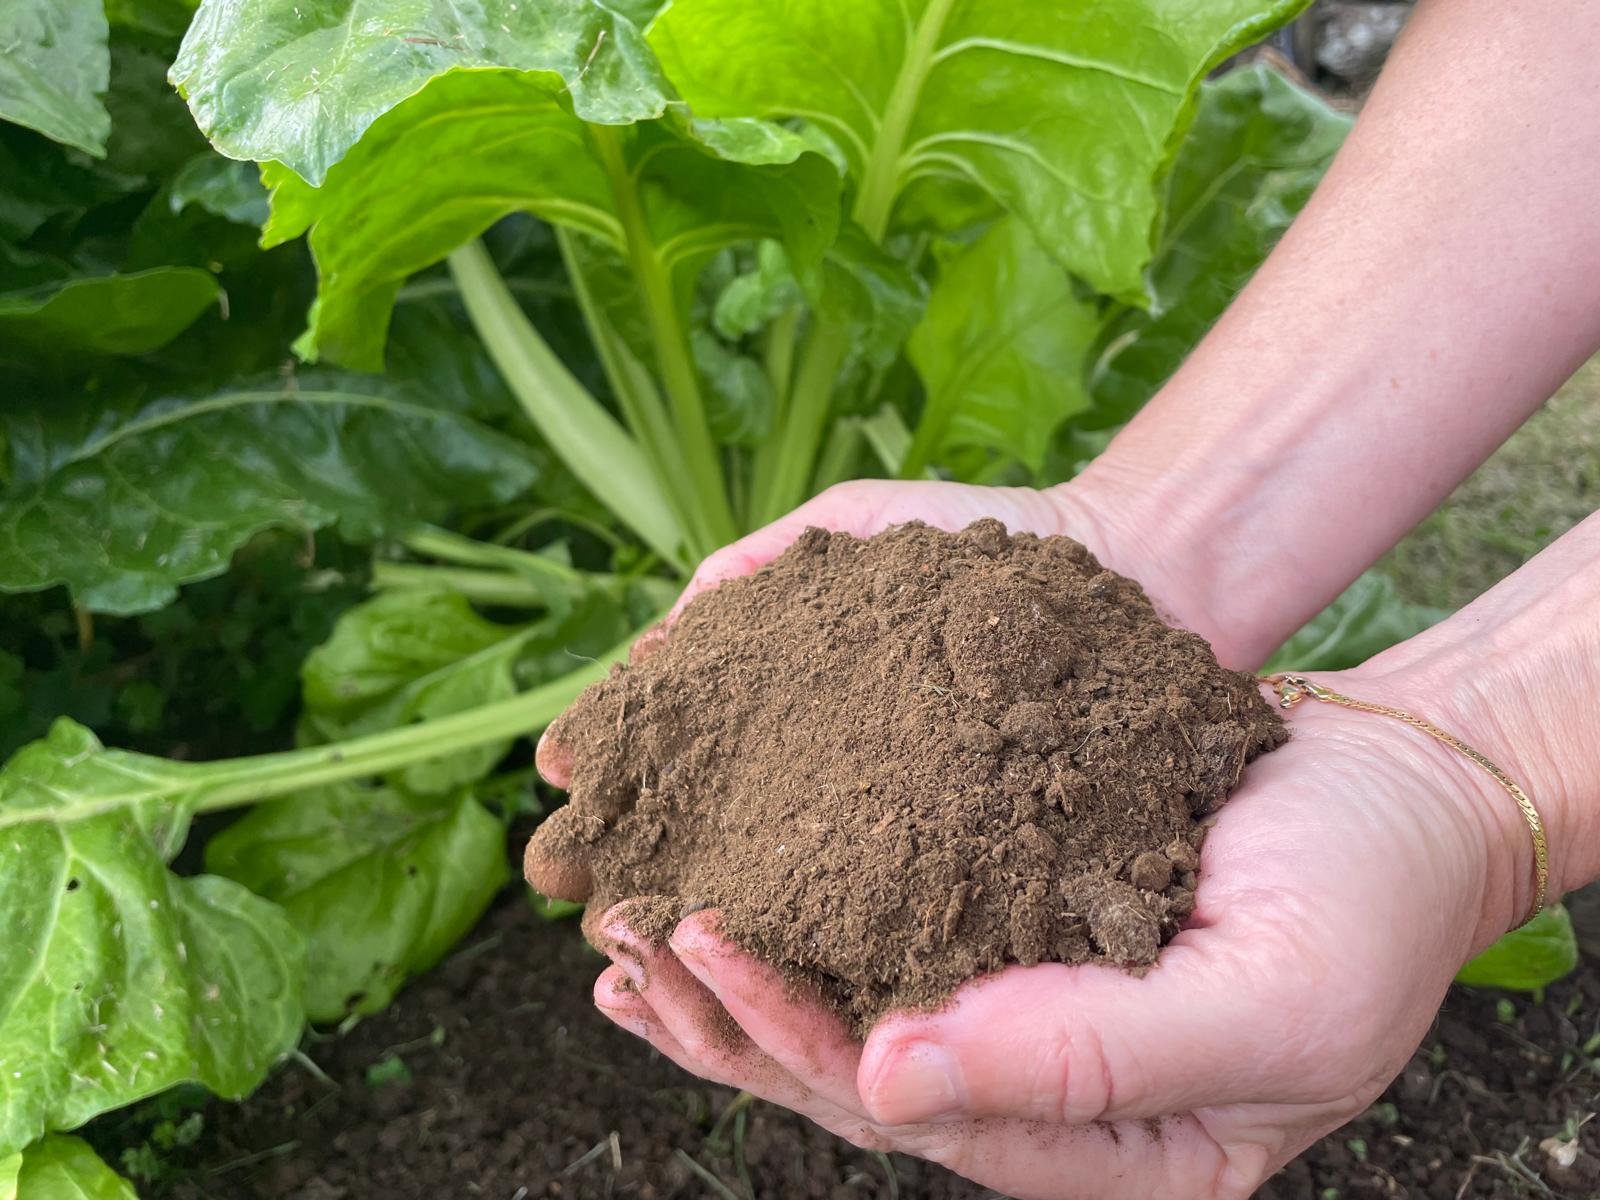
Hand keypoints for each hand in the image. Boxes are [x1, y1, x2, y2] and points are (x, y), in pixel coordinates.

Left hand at [530, 479, 1525, 1198]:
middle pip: (857, 1076)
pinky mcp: (1020, 929)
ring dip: (741, 977)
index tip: (696, 946)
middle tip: (616, 938)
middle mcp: (1052, 1098)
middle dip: (729, 1015)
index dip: (792, 1042)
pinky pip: (890, 932)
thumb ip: (1084, 1061)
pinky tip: (728, 887)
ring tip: (624, 931)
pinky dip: (806, 912)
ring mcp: (1031, 1014)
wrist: (1411, 791)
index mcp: (1107, 1151)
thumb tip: (888, 1081)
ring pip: (856, 1012)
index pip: (915, 1117)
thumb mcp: (1262, 1003)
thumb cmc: (1367, 902)